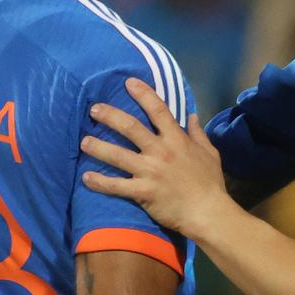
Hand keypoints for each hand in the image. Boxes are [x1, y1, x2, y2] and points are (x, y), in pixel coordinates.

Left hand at [81, 78, 228, 237]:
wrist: (207, 212)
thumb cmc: (210, 183)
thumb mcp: (210, 153)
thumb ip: (198, 133)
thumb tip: (192, 115)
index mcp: (177, 140)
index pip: (158, 110)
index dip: (143, 94)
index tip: (128, 83)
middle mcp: (161, 151)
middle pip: (130, 127)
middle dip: (110, 116)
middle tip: (94, 109)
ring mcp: (150, 171)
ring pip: (117, 155)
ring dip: (98, 147)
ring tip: (84, 141)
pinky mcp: (143, 192)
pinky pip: (116, 186)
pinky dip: (100, 182)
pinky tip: (86, 178)